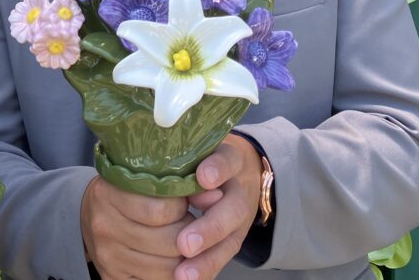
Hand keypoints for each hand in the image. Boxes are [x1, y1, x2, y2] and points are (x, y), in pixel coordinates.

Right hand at [80, 175, 190, 279]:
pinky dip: (170, 275)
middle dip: (187, 234)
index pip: (163, 210)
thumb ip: (171, 183)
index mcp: (107, 194)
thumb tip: (214, 196)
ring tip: (178, 241)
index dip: (181, 208)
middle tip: (186, 225)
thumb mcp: (137, 177)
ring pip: (167, 268)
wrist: (90, 214)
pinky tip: (167, 259)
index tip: (181, 203)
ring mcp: (108, 256)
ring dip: (182, 257)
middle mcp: (104, 226)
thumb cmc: (122, 192)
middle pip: (169, 242)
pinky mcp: (112, 278)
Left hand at [173, 135, 263, 279]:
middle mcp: (238, 190)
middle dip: (209, 229)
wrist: (234, 175)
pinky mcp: (233, 240)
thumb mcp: (194, 151)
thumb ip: (184, 161)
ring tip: (184, 275)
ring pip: (230, 242)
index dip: (218, 169)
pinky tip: (187, 279)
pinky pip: (221, 258)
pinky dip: (205, 270)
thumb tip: (179, 182)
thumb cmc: (199, 159)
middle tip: (185, 244)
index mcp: (229, 160)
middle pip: (233, 211)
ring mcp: (239, 217)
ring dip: (206, 260)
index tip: (203, 177)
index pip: (228, 160)